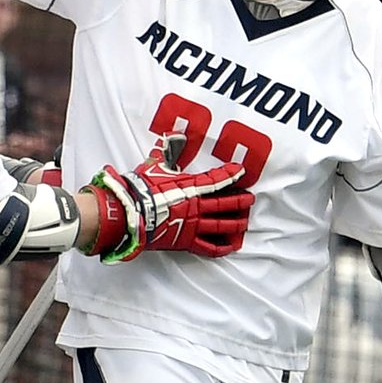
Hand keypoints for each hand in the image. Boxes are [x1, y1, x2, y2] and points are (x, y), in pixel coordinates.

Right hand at [82, 133, 252, 263]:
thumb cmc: (141, 190)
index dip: (230, 174)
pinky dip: (223, 247)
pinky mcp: (187, 241)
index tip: (241, 170)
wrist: (131, 213)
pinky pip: (210, 247)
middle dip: (241, 201)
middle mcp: (196, 206)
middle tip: (251, 199)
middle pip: (226, 203)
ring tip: (245, 222)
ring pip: (222, 225)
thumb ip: (166, 151)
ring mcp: (193, 225)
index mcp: (190, 187)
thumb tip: (172, 135)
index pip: (216, 179)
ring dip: (237, 223)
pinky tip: (232, 245)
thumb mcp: (154, 167)